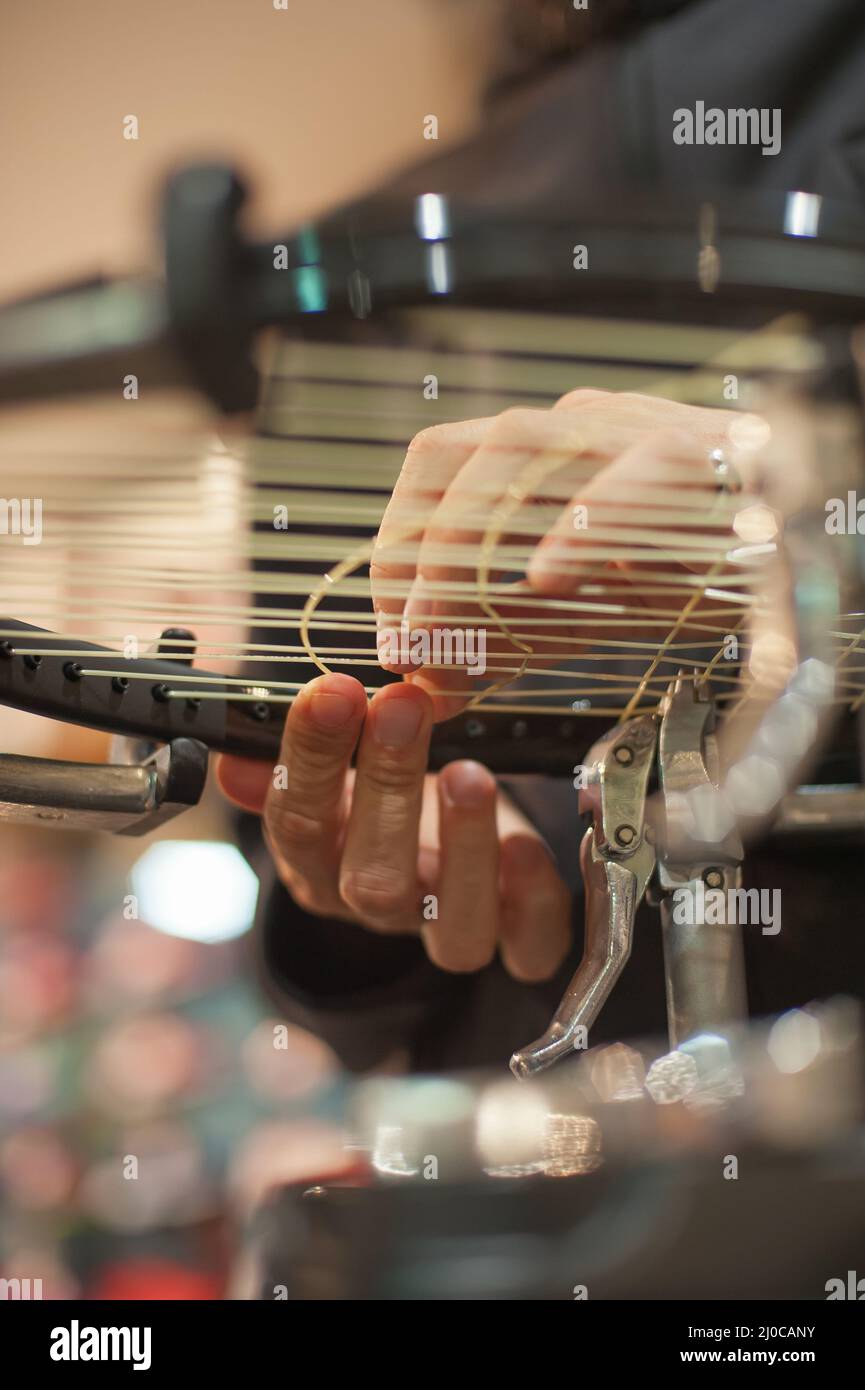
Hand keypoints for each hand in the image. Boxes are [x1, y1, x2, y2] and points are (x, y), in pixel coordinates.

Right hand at [217, 675, 570, 979]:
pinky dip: (534, 900)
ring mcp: (446, 928)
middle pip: (371, 878)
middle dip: (387, 787)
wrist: (445, 836)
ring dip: (462, 850)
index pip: (299, 824)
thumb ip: (286, 760)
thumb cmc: (382, 786)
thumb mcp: (332, 767)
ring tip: (467, 773)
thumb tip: (234, 754)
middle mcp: (379, 905)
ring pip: (452, 927)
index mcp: (319, 863)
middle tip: (403, 705)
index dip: (311, 760)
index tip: (333, 690)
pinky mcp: (516, 939)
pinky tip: (527, 845)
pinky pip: (529, 948)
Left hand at [371, 389, 758, 718]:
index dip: (396, 545)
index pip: (436, 467)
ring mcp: (636, 427)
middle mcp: (578, 424)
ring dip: (466, 536)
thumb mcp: (578, 615)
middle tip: (408, 637)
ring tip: (445, 620)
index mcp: (543, 454)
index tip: (392, 629)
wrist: (794, 553)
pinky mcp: (703, 451)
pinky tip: (546, 578)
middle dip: (413, 547)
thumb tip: (423, 686)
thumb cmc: (684, 572)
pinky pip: (634, 469)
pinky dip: (581, 523)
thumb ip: (501, 643)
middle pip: (461, 451)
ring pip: (523, 445)